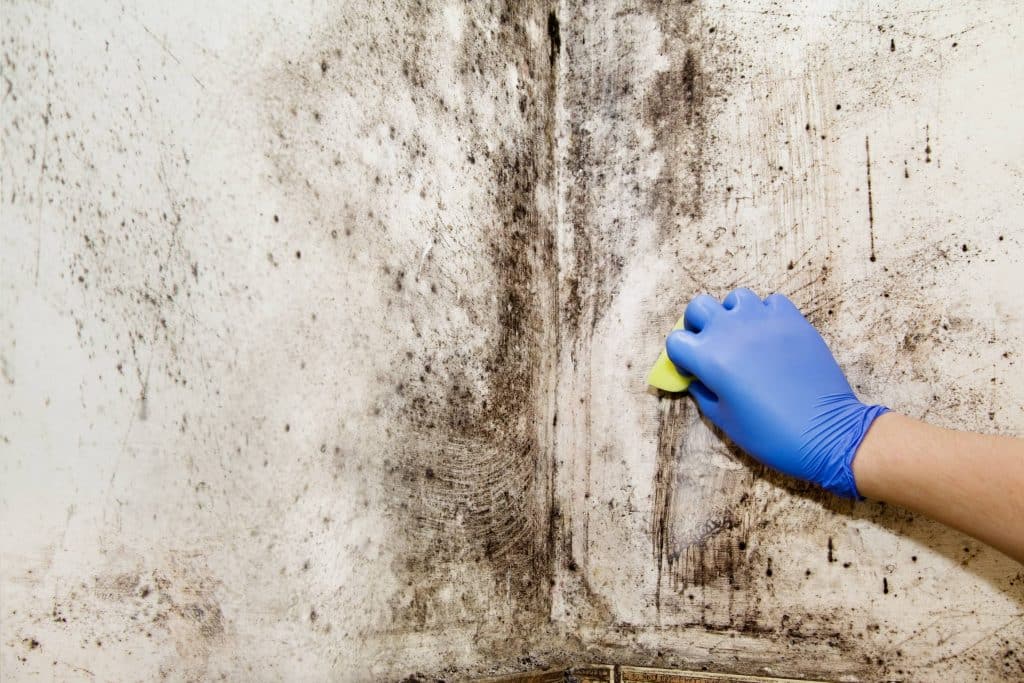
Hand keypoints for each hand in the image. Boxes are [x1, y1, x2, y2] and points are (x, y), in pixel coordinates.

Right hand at [665, 288, 887, 497]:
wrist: (825, 432)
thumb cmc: (770, 434)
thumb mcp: (723, 420)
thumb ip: (703, 392)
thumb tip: (697, 378)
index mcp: (709, 358)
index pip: (676, 340)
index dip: (681, 356)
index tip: (694, 370)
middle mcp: (732, 331)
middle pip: (698, 306)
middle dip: (698, 324)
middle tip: (710, 344)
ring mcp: (764, 321)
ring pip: (736, 297)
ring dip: (733, 314)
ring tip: (743, 336)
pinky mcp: (792, 319)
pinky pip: (771, 301)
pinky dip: (766, 314)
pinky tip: (771, 336)